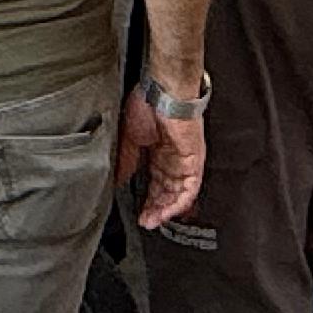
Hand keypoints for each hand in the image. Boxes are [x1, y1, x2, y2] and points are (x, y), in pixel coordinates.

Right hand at [118, 79, 206, 228]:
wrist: (164, 90)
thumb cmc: (146, 105)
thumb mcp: (128, 139)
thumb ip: (126, 162)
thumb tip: (117, 183)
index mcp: (157, 151)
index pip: (154, 183)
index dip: (147, 200)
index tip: (138, 214)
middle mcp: (172, 158)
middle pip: (167, 191)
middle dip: (156, 208)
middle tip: (145, 221)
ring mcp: (185, 159)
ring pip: (179, 192)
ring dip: (167, 209)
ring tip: (153, 221)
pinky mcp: (194, 160)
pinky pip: (191, 187)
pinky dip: (180, 202)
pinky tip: (168, 212)